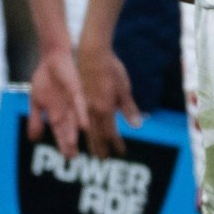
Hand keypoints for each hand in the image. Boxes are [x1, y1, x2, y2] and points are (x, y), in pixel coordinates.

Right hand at [27, 45, 88, 158]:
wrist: (51, 58)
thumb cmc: (46, 80)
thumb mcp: (37, 102)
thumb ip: (35, 120)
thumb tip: (33, 139)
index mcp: (57, 114)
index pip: (60, 133)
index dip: (62, 144)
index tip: (66, 157)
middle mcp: (66, 110)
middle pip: (67, 129)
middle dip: (68, 143)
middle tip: (72, 157)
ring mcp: (71, 100)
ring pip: (73, 120)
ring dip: (73, 132)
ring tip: (74, 145)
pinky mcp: (76, 90)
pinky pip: (79, 103)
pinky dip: (80, 114)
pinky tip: (83, 125)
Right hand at [79, 40, 140, 156]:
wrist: (92, 53)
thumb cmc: (111, 69)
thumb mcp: (124, 88)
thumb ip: (129, 108)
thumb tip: (136, 127)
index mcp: (105, 109)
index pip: (111, 133)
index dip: (116, 144)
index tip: (121, 152)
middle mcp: (92, 110)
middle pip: (97, 135)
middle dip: (101, 148)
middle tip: (103, 160)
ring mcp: (83, 105)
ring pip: (87, 129)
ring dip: (91, 142)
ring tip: (93, 152)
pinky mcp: (77, 99)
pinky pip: (80, 119)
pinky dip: (83, 129)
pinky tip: (83, 133)